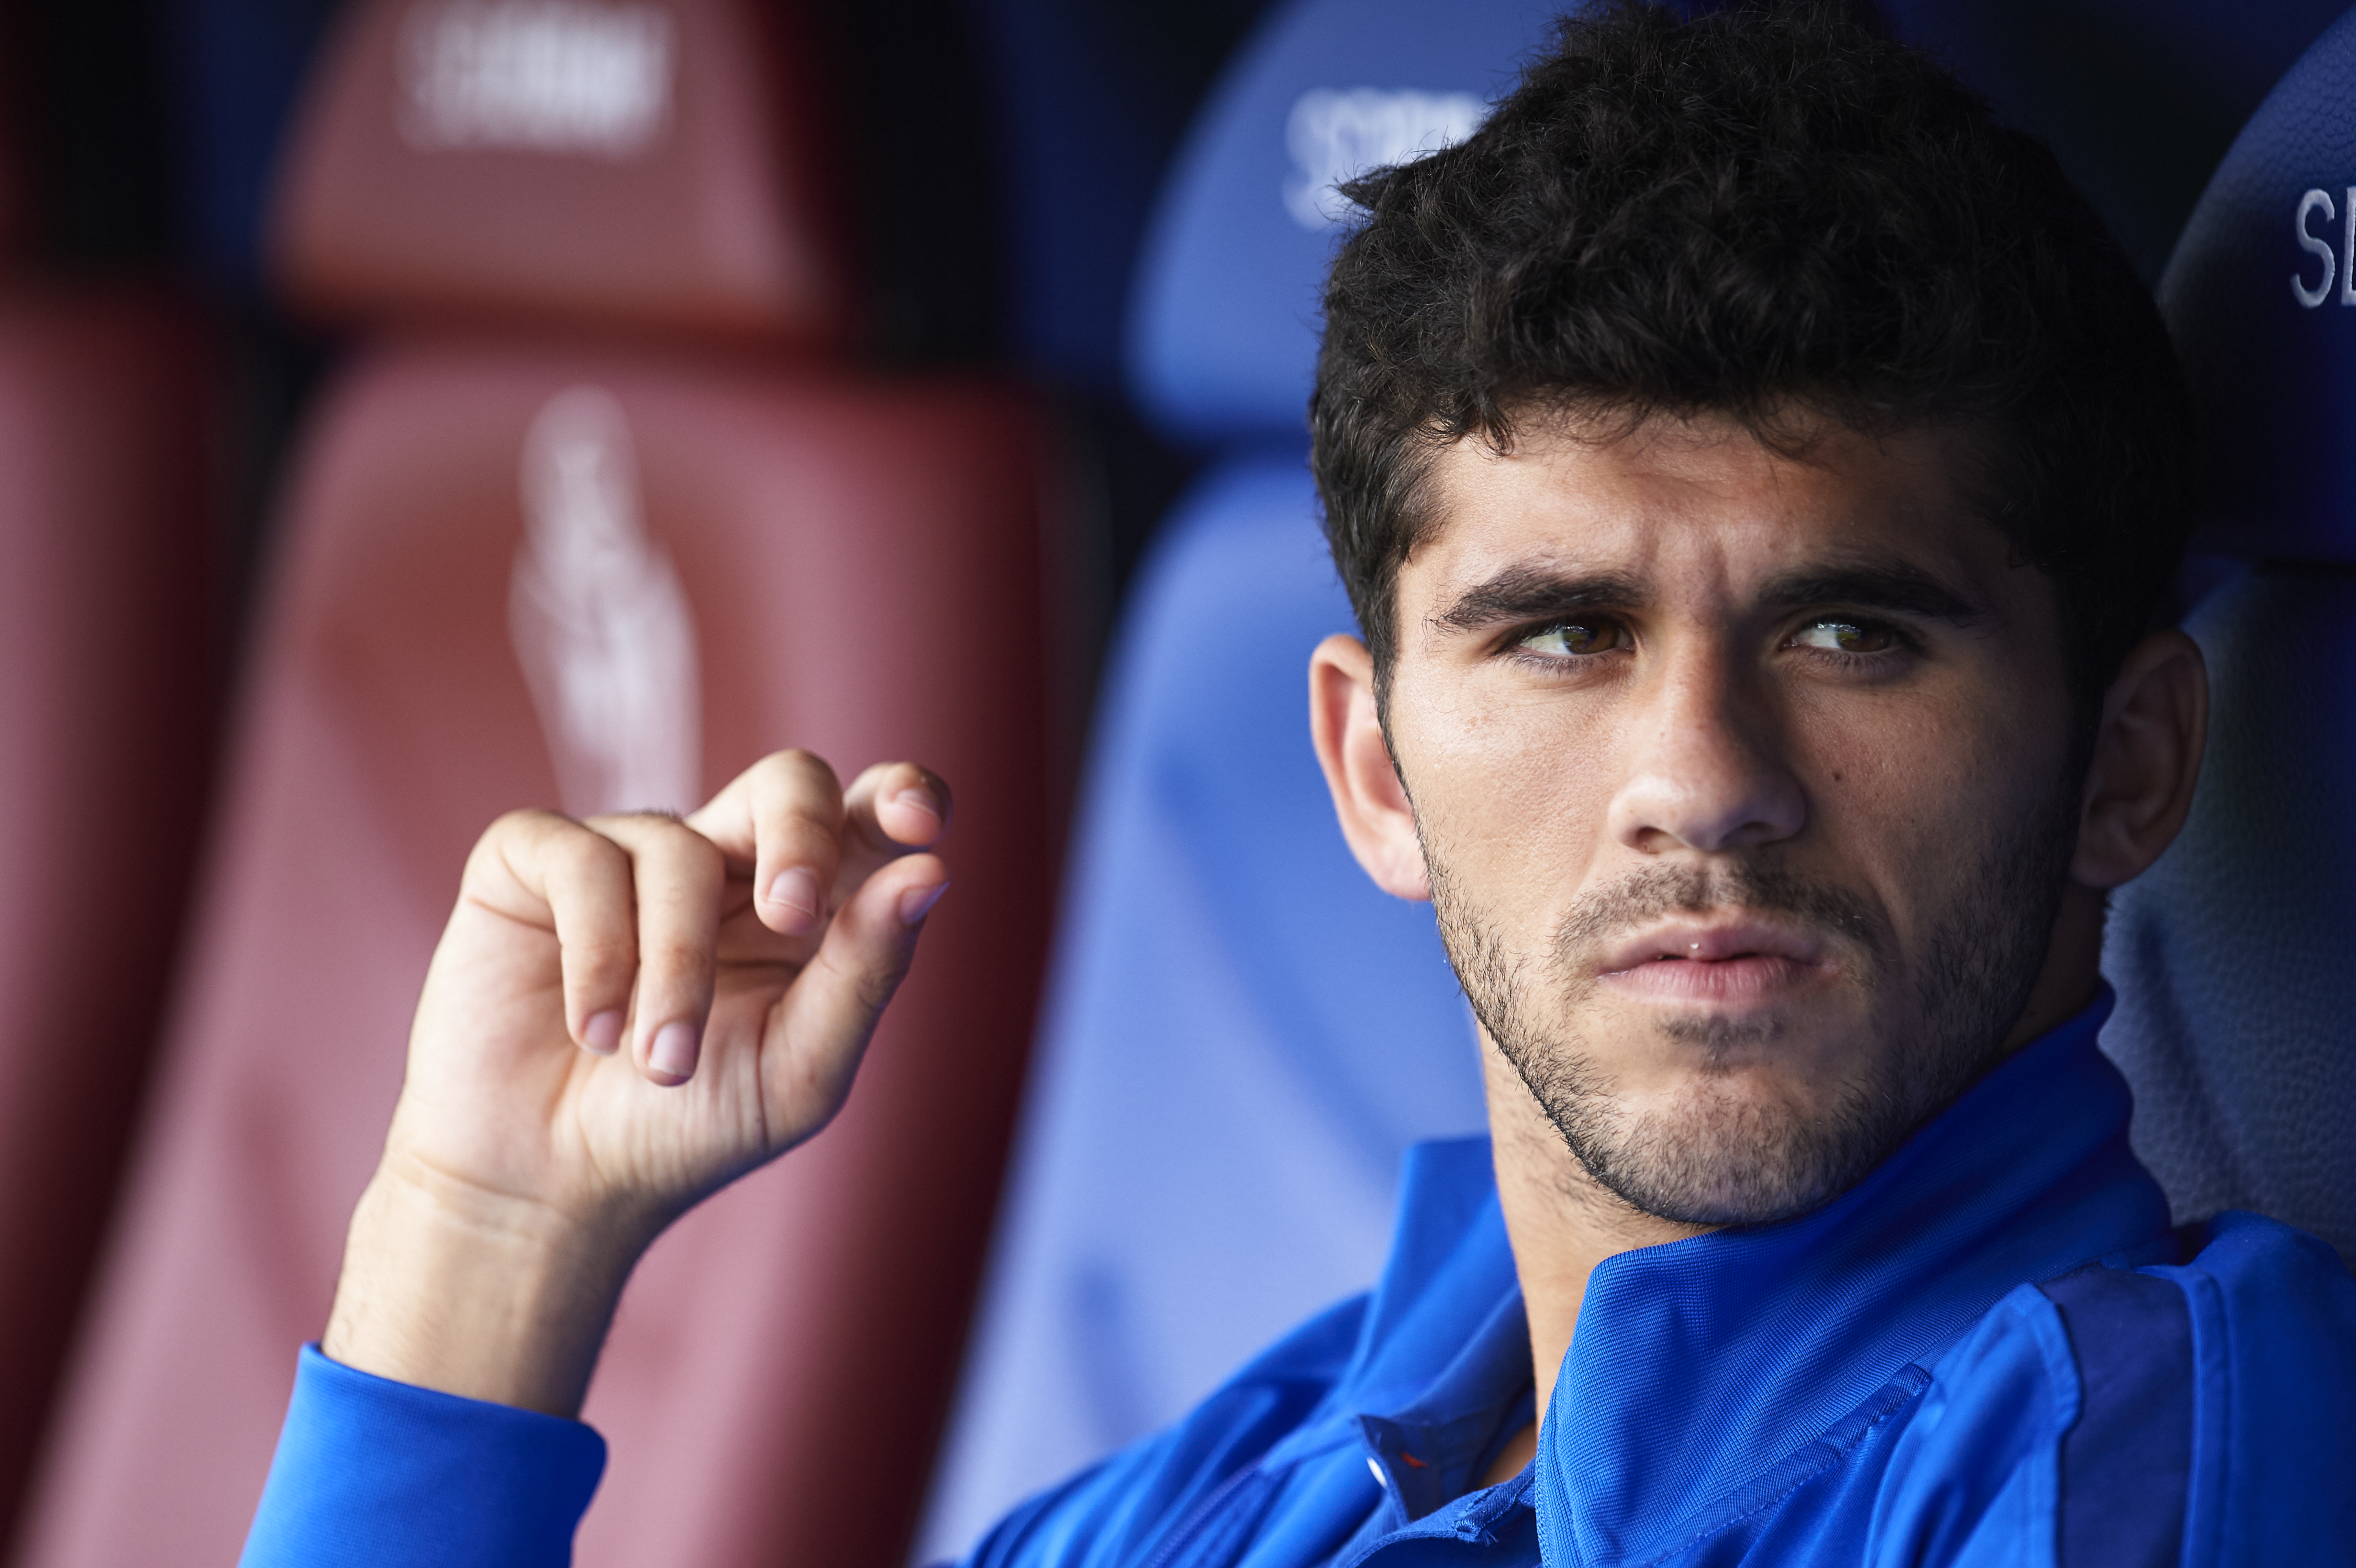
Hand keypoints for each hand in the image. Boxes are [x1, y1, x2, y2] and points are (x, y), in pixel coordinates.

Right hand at [322, 750, 950, 1415]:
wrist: (551, 1187)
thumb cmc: (685, 1129)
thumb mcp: (797, 1069)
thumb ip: (865, 971)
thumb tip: (931, 871)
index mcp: (808, 906)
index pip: (870, 815)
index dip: (902, 793)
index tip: (920, 819)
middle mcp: (726, 861)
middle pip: (789, 782)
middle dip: (799, 836)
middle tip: (791, 914)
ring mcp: (630, 852)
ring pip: (679, 847)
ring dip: (676, 966)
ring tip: (659, 1064)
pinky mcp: (534, 862)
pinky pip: (580, 857)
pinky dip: (595, 952)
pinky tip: (589, 1029)